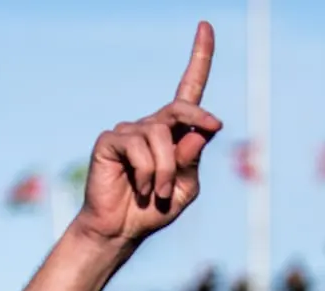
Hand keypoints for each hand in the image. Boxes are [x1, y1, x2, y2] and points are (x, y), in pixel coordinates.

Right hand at [72, 21, 221, 246]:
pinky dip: (148, 172)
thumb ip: (193, 162)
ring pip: (161, 136)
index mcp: (174, 133)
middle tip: (214, 128)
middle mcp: (152, 125)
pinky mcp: (110, 140)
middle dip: (197, 120)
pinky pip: (138, 147)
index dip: (199, 58)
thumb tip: (201, 131)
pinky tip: (141, 188)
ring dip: (168, 169)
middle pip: (180, 108)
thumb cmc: (155, 209)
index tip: (206, 26)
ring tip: (159, 192)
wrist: (121, 230)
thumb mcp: (187, 188)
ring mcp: (129, 131)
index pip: (189, 90)